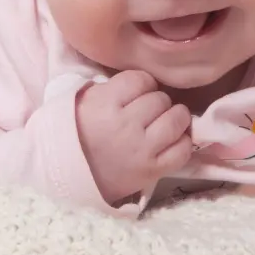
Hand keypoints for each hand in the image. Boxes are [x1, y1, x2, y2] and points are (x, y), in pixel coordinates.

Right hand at [76, 70, 192, 204]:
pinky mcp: (152, 170)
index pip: (141, 79)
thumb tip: (143, 81)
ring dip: (175, 118)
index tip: (138, 93)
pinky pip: (182, 151)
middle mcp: (125, 125)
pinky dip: (183, 143)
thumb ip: (112, 86)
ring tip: (167, 121)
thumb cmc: (79, 133)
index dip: (143, 83)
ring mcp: (141, 149)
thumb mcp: (86, 101)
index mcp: (105, 104)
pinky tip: (173, 140)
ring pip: (176, 120)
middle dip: (157, 102)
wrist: (71, 175)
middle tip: (149, 111)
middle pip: (160, 99)